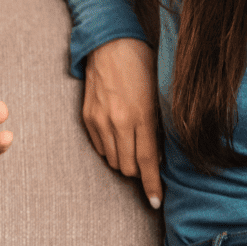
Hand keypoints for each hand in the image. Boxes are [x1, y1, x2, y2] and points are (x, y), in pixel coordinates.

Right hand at [84, 38, 163, 208]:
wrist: (109, 44)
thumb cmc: (141, 65)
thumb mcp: (159, 94)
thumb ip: (159, 126)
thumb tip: (159, 156)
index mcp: (142, 116)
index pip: (148, 163)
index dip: (152, 185)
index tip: (155, 201)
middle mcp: (119, 122)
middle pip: (129, 167)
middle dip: (140, 171)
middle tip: (147, 162)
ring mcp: (100, 121)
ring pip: (113, 160)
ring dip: (125, 160)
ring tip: (133, 146)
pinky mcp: (87, 118)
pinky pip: (100, 147)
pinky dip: (111, 149)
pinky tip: (119, 135)